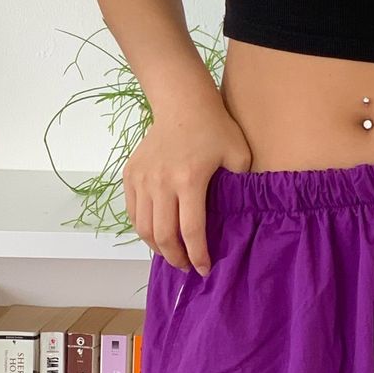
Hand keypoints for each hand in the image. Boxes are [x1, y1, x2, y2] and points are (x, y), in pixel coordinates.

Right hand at [123, 98, 252, 273]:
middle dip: (176, 258)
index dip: (198, 255)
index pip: (191, 231)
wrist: (182, 103)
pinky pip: (133, 212)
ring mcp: (142, 179)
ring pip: (143, 227)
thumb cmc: (214, 127)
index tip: (204, 269)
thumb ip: (242, 185)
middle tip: (186, 267)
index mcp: (189, 180)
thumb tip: (242, 215)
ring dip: (157, 247)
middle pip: (163, 235)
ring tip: (171, 253)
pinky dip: (143, 228)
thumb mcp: (239, 154)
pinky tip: (156, 232)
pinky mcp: (131, 174)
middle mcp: (161, 182)